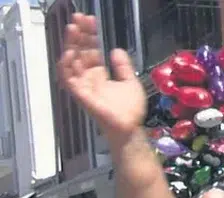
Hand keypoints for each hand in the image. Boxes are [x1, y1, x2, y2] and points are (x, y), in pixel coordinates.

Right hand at [56, 14, 145, 144]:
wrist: (130, 128)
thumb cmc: (130, 109)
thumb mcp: (130, 82)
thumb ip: (123, 66)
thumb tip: (115, 49)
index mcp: (98, 74)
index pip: (90, 50)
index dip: (89, 35)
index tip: (90, 21)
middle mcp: (88, 78)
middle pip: (79, 51)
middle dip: (79, 34)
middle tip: (79, 18)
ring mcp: (83, 85)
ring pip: (71, 60)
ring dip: (71, 44)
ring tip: (74, 28)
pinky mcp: (80, 94)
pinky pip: (68, 78)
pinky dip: (67, 65)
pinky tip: (71, 52)